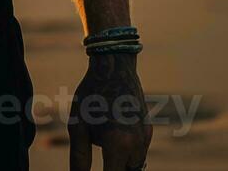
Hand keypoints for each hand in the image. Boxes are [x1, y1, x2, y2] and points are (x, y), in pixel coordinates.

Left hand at [68, 54, 151, 169]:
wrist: (114, 67)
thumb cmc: (90, 96)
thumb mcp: (78, 127)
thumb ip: (79, 158)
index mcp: (118, 144)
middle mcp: (137, 144)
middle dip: (113, 170)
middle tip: (101, 156)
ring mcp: (145, 137)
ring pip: (135, 164)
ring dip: (121, 163)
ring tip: (105, 143)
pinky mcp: (148, 130)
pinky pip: (139, 151)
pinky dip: (127, 152)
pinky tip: (112, 134)